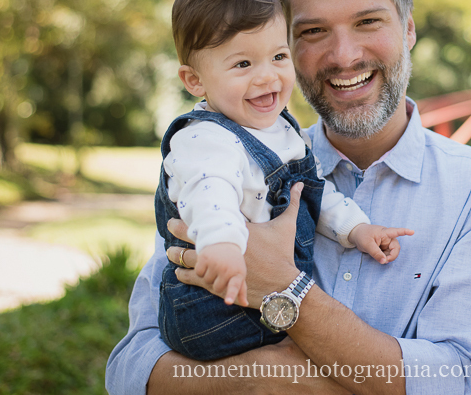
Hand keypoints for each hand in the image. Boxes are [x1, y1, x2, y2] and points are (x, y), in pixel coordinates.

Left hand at [167, 183, 302, 306]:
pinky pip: (194, 278)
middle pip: (194, 236)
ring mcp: (219, 266)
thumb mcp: (287, 226)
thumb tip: (301, 184)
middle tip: (169, 224)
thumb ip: (293, 203)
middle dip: (178, 229)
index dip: (195, 213)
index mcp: (238, 231)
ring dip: (176, 254)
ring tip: (169, 251)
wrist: (283, 285)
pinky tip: (178, 271)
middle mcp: (225, 247)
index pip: (211, 218)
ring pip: (189, 258)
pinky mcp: (217, 284)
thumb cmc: (283, 254)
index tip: (185, 207)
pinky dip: (184, 274)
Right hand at [193, 242, 247, 305]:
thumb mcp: (239, 274)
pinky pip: (198, 273)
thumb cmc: (233, 262)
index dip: (231, 295)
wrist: (224, 240)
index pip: (234, 286)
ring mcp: (215, 263)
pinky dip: (201, 269)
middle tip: (222, 271)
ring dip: (209, 275)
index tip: (228, 302)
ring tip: (216, 265)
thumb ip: (241, 290)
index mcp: (237, 273)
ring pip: (206, 281)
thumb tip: (245, 304)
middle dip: (217, 282)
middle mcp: (227, 268)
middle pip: (216, 288)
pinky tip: (208, 262)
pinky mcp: (204, 258)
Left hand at [348, 224, 413, 263]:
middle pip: (396, 248)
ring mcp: (386, 243)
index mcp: (385, 233)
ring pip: (392, 253)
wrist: (356, 234)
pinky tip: (380, 258)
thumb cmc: (362, 235)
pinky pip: (387, 254)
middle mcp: (388, 237)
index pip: (396, 232)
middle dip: (392, 256)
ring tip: (380, 259)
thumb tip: (384, 262)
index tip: (412, 232)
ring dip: (387, 257)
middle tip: (385, 261)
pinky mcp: (384, 247)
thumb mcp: (367, 244)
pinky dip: (384, 258)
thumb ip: (376, 253)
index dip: (405, 232)